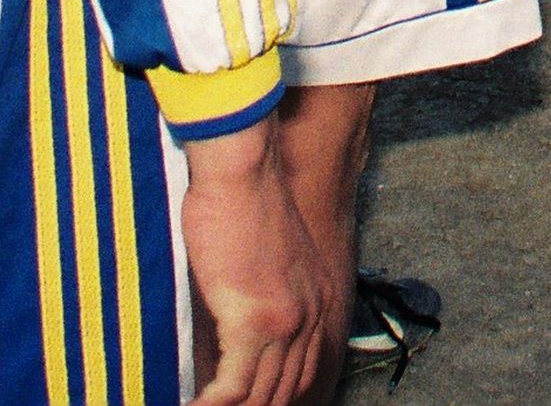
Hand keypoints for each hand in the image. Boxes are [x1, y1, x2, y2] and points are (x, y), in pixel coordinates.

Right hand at [174, 126, 333, 405]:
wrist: (241, 169)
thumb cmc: (241, 198)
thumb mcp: (264, 255)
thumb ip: (260, 294)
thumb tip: (235, 322)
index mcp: (317, 300)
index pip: (302, 372)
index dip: (273, 397)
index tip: (242, 402)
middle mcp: (310, 317)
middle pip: (284, 392)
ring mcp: (286, 324)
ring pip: (259, 397)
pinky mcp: (253, 324)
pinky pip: (233, 390)